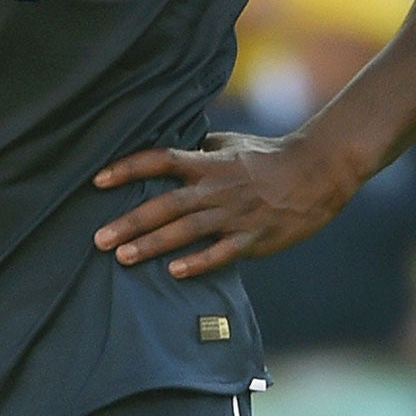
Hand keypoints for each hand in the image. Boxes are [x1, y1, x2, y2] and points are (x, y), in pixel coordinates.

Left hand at [92, 131, 359, 279]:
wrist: (317, 171)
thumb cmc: (269, 155)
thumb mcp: (230, 143)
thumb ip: (198, 149)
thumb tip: (168, 151)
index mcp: (208, 162)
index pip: (160, 161)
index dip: (128, 168)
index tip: (98, 180)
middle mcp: (216, 188)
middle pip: (165, 204)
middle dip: (130, 221)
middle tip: (98, 239)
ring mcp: (234, 215)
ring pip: (186, 231)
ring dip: (152, 245)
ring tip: (122, 257)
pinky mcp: (254, 238)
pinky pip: (221, 253)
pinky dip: (197, 262)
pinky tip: (173, 272)